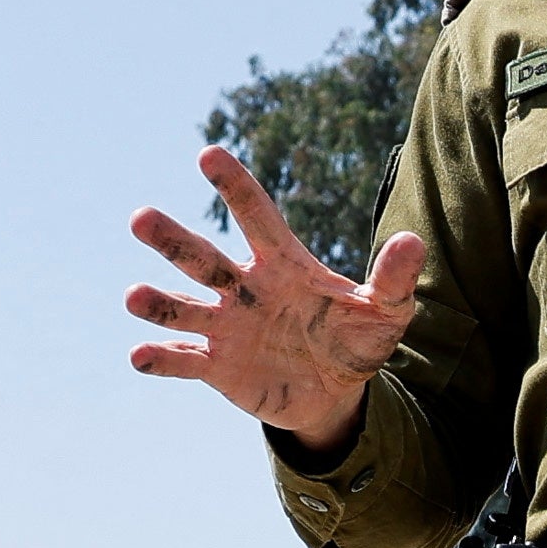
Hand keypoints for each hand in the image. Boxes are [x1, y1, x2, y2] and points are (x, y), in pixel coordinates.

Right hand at [127, 148, 427, 458]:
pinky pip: (184, 360)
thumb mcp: (386, 312)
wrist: (335, 393)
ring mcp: (226, 326)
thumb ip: (393, 279)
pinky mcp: (217, 366)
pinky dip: (162, 359)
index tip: (208, 154)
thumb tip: (413, 241)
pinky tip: (140, 355)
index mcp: (282, 263)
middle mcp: (244, 288)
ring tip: (133, 297)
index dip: (235, 187)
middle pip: (203, 258)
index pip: (256, 216)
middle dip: (172, 239)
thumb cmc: (356, 339)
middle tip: (139, 218)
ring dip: (158, 302)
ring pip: (184, 308)